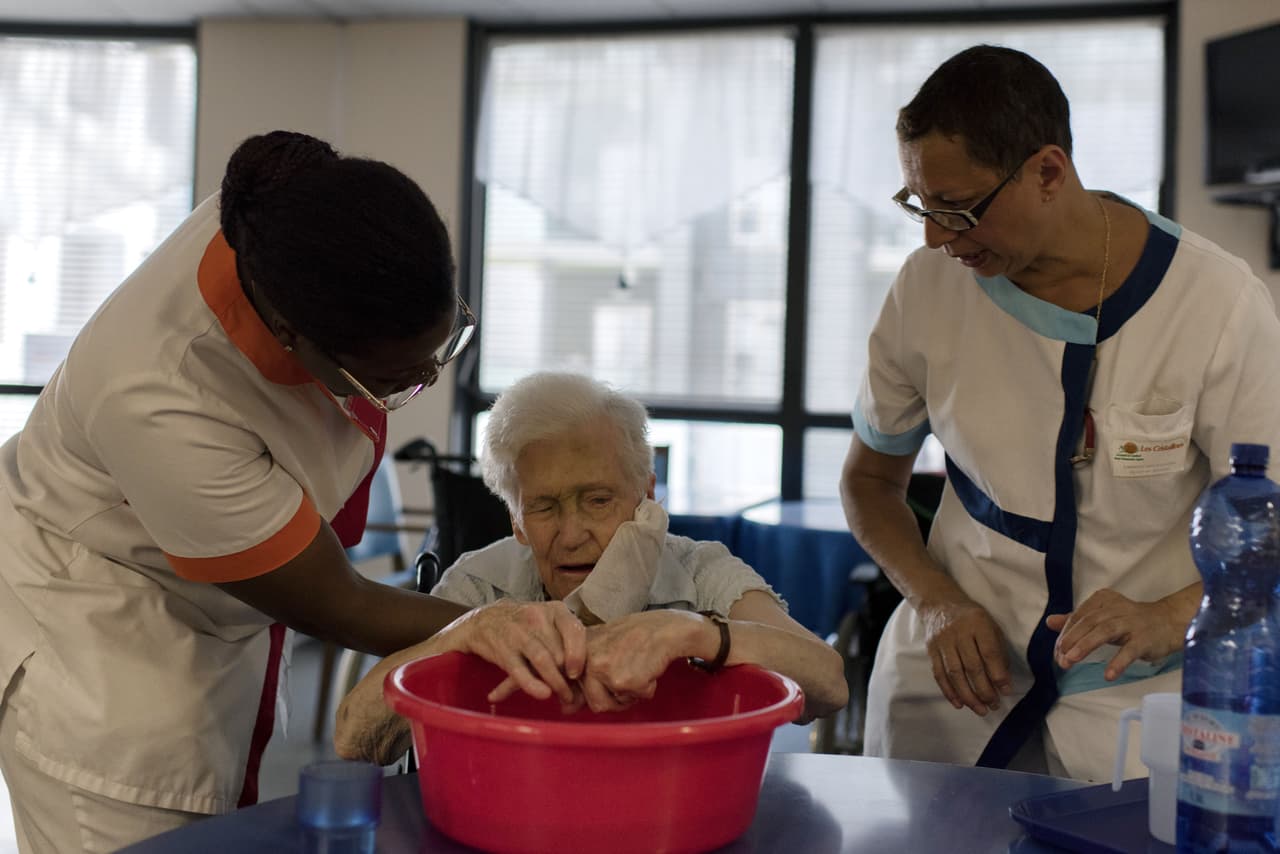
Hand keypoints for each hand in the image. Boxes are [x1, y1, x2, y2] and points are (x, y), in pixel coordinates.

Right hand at [447, 599, 586, 703]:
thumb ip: (567, 640)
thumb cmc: (528, 626)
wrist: (486, 620)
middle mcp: (537, 617)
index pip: (574, 630)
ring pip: (544, 661)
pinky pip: (521, 671)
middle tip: (576, 691)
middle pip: (560, 651)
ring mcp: (518, 633)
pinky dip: (533, 685)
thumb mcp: (550, 622)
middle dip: (569, 675)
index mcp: (554, 610)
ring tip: (565, 697)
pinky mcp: (503, 650)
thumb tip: (590, 672)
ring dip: (557, 683)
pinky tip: (543, 695)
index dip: (579, 654)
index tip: (579, 673)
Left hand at [575, 611, 701, 711]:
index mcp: (578, 652)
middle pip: (595, 703)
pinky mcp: (625, 681)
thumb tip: (565, 710)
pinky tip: (648, 670)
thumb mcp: (602, 649)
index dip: (593, 693)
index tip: (608, 683)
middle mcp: (588, 661)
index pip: (575, 689)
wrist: (662, 628)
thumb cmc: (633, 637)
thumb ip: (583, 679)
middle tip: (628, 677)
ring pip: (612, 706)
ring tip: (637, 672)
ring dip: (628, 697)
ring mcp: (605, 671)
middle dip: (614, 699)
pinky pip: (636, 700)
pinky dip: (646, 690)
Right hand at [918, 596, 1012, 715]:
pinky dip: (949, 691)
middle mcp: (959, 632)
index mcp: (978, 623)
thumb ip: (997, 650)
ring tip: (980, 710)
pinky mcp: (931, 650)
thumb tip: (1002, 681)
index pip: (989, 652)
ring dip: (968, 695)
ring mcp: (942, 641)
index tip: (1006, 691)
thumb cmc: (972, 618)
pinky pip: (939, 674)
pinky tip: (959, 704)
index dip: (998, 674)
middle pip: (972, 666)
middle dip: (984, 690)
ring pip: (955, 673)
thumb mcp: (990, 625)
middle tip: (994, 705)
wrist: (940, 603)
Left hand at [1046, 588, 1184, 680]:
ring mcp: (1131, 622)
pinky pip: (1130, 650)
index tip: (1057, 653)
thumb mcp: (1103, 616)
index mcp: (1102, 600)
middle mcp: (1115, 608)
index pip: (1078, 617)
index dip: (1065, 635)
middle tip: (1060, 660)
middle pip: (1088, 623)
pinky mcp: (1145, 638)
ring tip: (1071, 661)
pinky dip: (1118, 662)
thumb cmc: (1131, 621)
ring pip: (1104, 632)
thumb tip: (1050, 622)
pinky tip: (1108, 674)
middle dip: (1071, 642)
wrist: (1170, 622)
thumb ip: (1077, 620)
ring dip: (1085, 646)